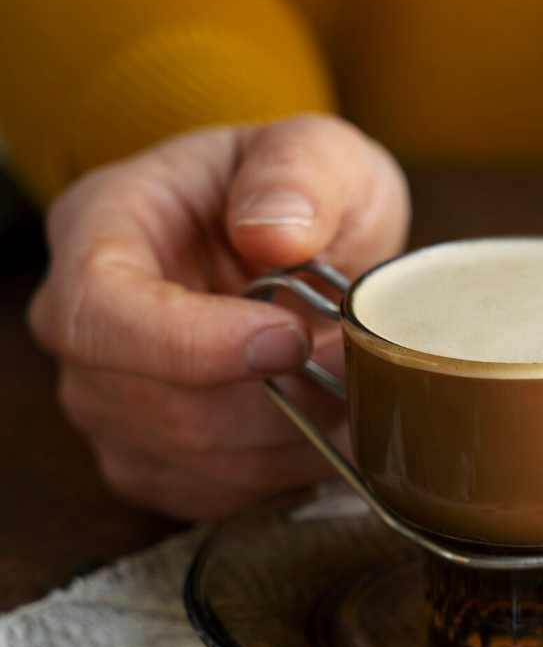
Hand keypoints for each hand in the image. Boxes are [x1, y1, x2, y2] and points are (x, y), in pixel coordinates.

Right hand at [28, 114, 409, 518]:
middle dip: (277, 396)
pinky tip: (323, 418)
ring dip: (298, 433)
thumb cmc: (299, 193)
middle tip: (351, 356)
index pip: (99, 313)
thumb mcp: (320, 153)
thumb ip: (300, 174)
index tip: (288, 341)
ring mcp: (113, 404)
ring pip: (200, 460)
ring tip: (346, 378)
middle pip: (157, 406)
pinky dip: (291, 466)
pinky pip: (222, 493)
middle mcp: (87, 330)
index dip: (192, 345)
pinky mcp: (156, 459)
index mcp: (101, 230)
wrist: (300, 247)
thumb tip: (273, 233)